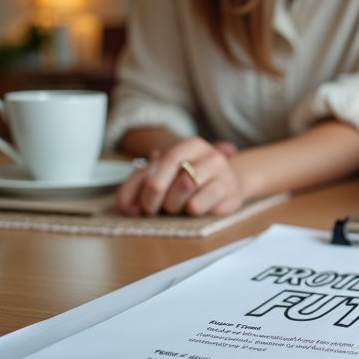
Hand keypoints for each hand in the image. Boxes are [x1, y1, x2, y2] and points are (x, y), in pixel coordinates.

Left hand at [117, 137, 243, 215]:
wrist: (230, 185)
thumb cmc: (191, 181)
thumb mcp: (164, 175)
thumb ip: (138, 184)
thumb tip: (126, 207)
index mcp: (192, 145)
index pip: (167, 160)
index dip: (151, 185)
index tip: (142, 204)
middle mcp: (210, 156)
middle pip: (180, 179)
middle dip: (161, 201)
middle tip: (154, 211)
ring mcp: (224, 174)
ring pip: (190, 192)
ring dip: (176, 206)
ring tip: (177, 208)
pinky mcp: (231, 195)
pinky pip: (202, 206)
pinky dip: (192, 212)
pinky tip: (197, 209)